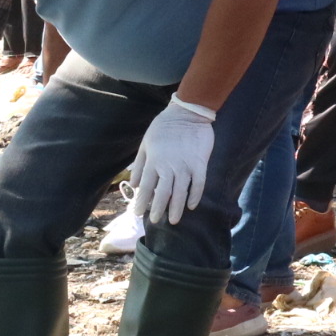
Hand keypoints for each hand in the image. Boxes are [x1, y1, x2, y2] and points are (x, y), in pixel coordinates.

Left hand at [129, 96, 216, 225]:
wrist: (187, 114)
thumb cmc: (163, 127)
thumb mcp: (146, 144)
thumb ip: (140, 165)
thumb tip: (135, 184)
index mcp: (154, 162)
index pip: (146, 187)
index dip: (142, 202)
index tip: (138, 213)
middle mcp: (168, 167)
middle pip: (162, 194)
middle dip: (158, 210)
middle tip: (155, 221)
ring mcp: (185, 167)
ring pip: (180, 193)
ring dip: (176, 208)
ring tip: (174, 221)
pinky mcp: (200, 164)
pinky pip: (198, 184)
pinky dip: (195, 196)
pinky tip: (192, 206)